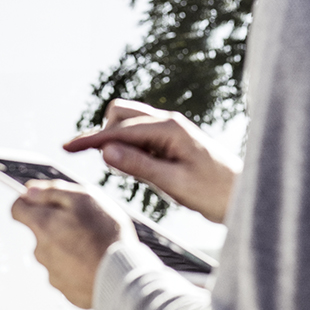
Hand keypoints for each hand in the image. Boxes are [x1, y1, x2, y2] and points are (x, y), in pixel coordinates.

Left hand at [10, 180, 135, 308]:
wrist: (123, 274)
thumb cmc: (106, 232)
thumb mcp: (84, 198)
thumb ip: (52, 191)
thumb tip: (28, 190)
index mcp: (43, 226)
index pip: (17, 209)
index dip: (28, 200)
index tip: (42, 199)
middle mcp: (41, 251)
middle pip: (39, 231)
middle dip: (55, 224)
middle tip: (83, 223)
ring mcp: (52, 274)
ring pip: (53, 252)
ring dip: (66, 246)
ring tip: (93, 244)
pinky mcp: (65, 291)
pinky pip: (66, 272)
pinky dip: (76, 266)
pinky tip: (94, 262)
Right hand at [65, 99, 240, 223]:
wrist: (243, 194)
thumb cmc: (213, 192)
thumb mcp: (173, 183)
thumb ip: (139, 166)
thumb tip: (105, 152)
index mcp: (169, 128)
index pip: (119, 130)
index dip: (90, 139)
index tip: (66, 147)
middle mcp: (168, 122)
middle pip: (121, 114)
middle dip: (102, 133)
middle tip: (87, 158)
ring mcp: (170, 129)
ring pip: (129, 122)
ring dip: (116, 140)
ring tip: (116, 168)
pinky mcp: (171, 140)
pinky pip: (140, 135)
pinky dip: (128, 146)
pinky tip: (128, 165)